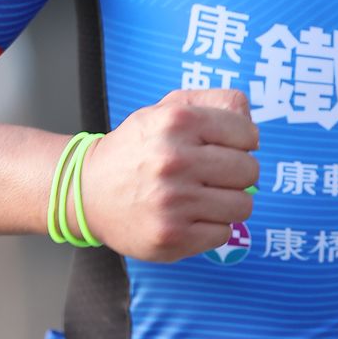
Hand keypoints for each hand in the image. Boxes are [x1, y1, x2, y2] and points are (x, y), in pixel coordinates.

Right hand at [79, 88, 259, 260]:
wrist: (87, 191)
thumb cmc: (137, 149)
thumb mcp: (168, 108)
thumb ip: (215, 102)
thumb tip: (250, 121)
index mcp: (177, 121)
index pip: (248, 134)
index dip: (243, 142)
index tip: (228, 147)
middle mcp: (175, 160)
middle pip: (250, 171)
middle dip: (238, 173)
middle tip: (215, 174)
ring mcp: (173, 202)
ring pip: (243, 204)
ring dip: (229, 202)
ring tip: (205, 196)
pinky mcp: (172, 237)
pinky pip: (224, 233)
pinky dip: (213, 226)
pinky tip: (191, 216)